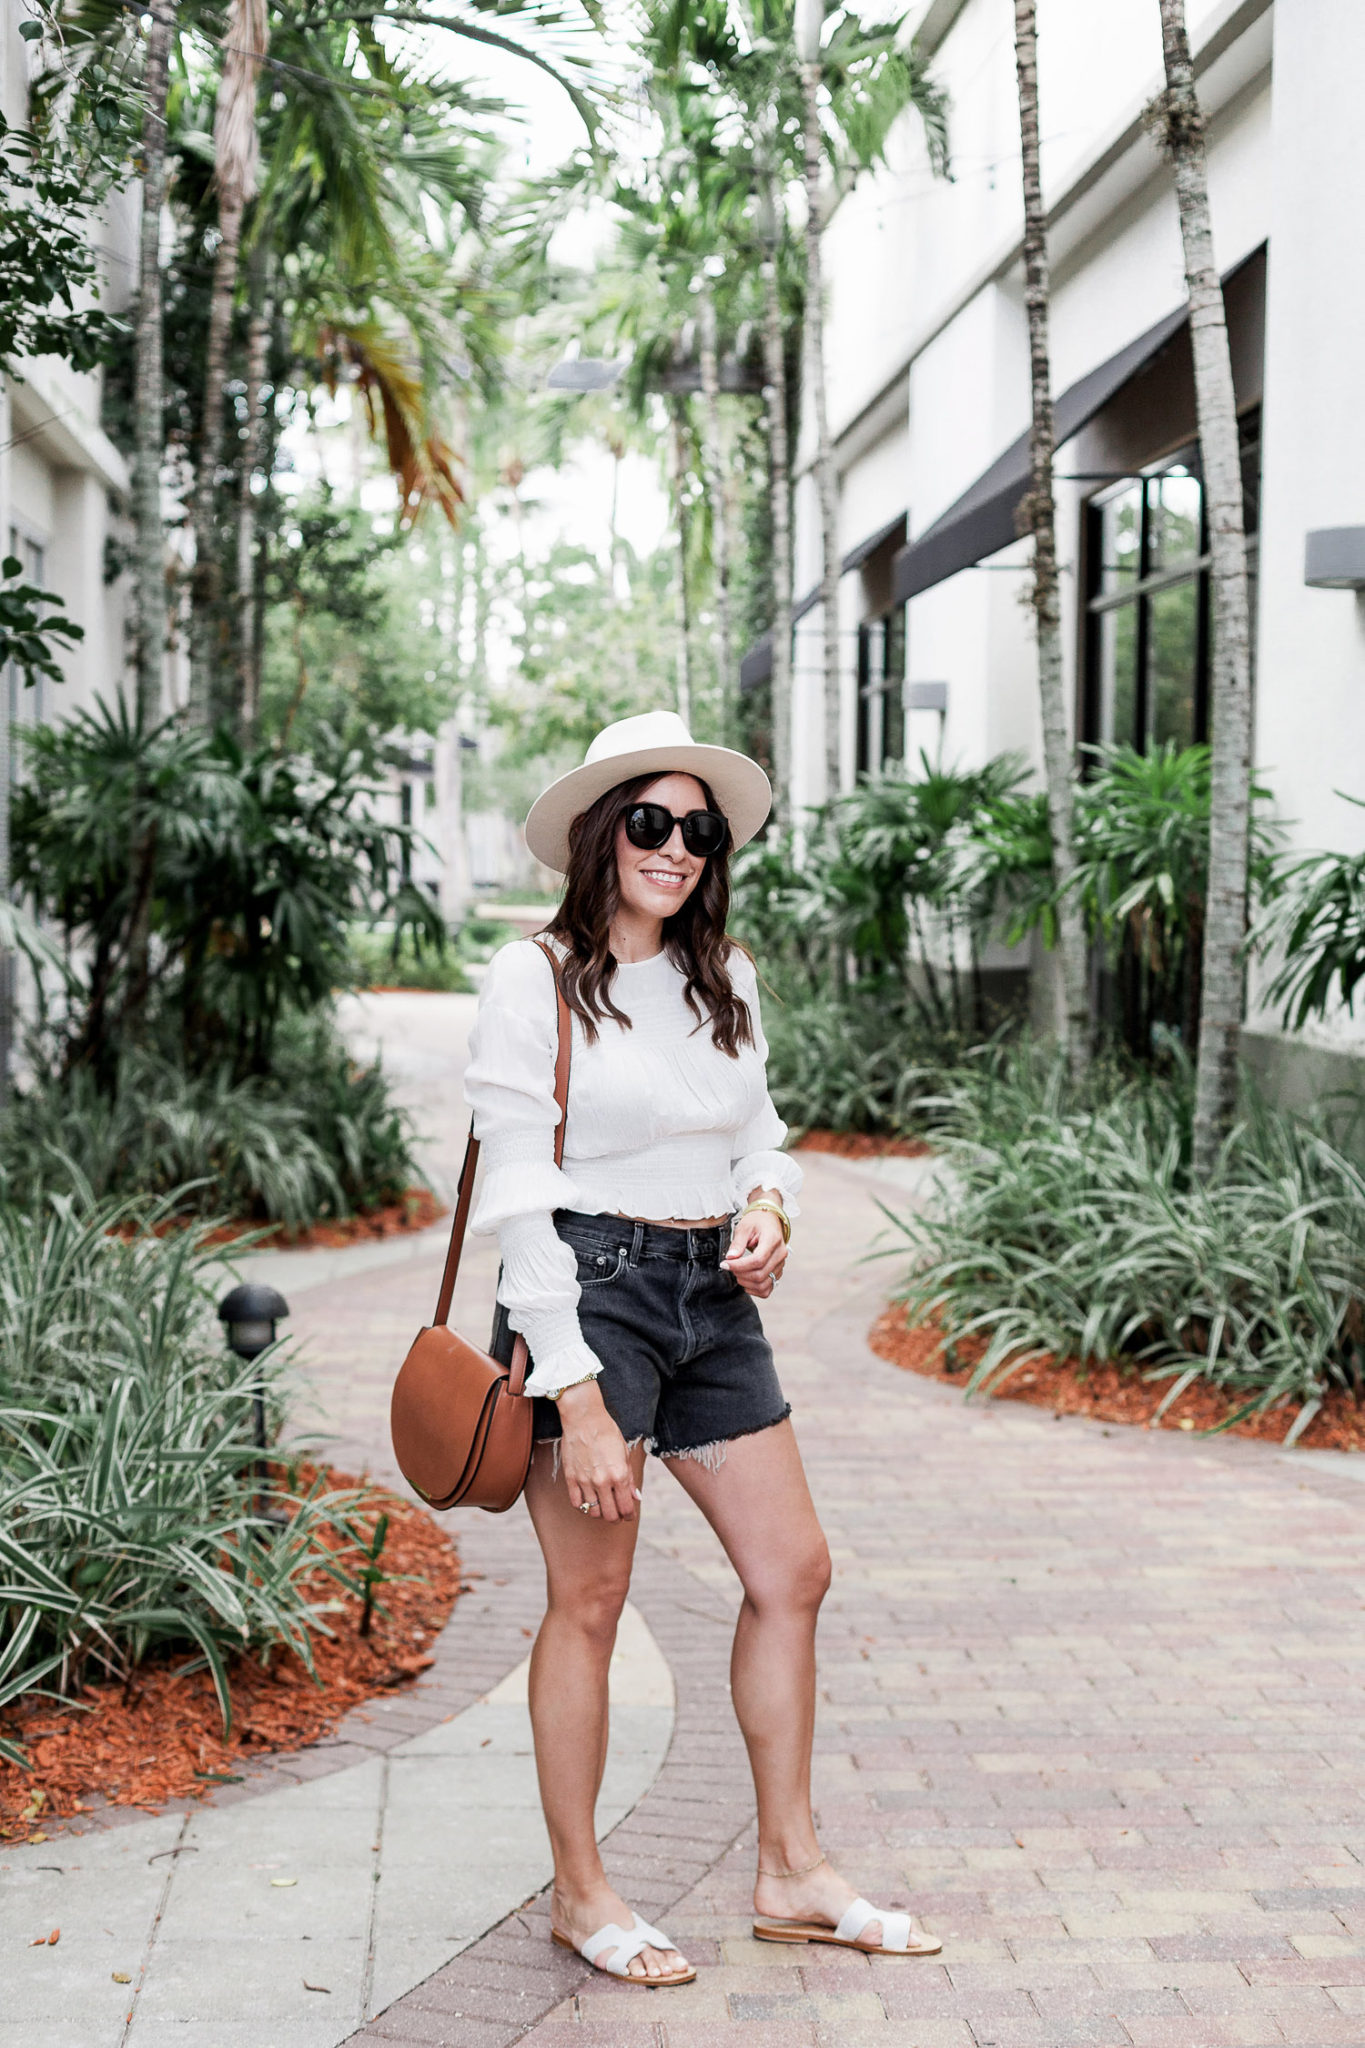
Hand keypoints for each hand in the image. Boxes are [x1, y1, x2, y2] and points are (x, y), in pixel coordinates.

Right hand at [557, 1381, 638, 1521]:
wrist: (584, 1418)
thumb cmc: (607, 1432)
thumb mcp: (625, 1453)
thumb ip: (630, 1478)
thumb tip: (636, 1497)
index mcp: (619, 1475)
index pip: (626, 1507)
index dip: (629, 1515)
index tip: (629, 1515)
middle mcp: (602, 1481)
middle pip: (610, 1515)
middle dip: (616, 1518)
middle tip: (617, 1515)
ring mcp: (585, 1481)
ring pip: (593, 1512)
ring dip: (600, 1513)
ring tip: (603, 1507)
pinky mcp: (571, 1478)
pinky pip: (576, 1503)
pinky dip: (583, 1506)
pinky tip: (588, 1501)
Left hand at [723, 1206, 787, 1297]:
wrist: (769, 1220)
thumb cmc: (757, 1222)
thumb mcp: (744, 1227)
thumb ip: (737, 1243)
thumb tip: (730, 1258)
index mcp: (773, 1240)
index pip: (757, 1260)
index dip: (739, 1266)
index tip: (725, 1264)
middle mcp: (780, 1254)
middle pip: (760, 1274)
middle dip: (740, 1274)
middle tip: (729, 1267)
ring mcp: (781, 1264)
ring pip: (764, 1284)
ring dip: (747, 1283)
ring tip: (737, 1273)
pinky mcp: (778, 1271)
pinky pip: (768, 1288)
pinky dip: (755, 1289)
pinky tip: (746, 1282)